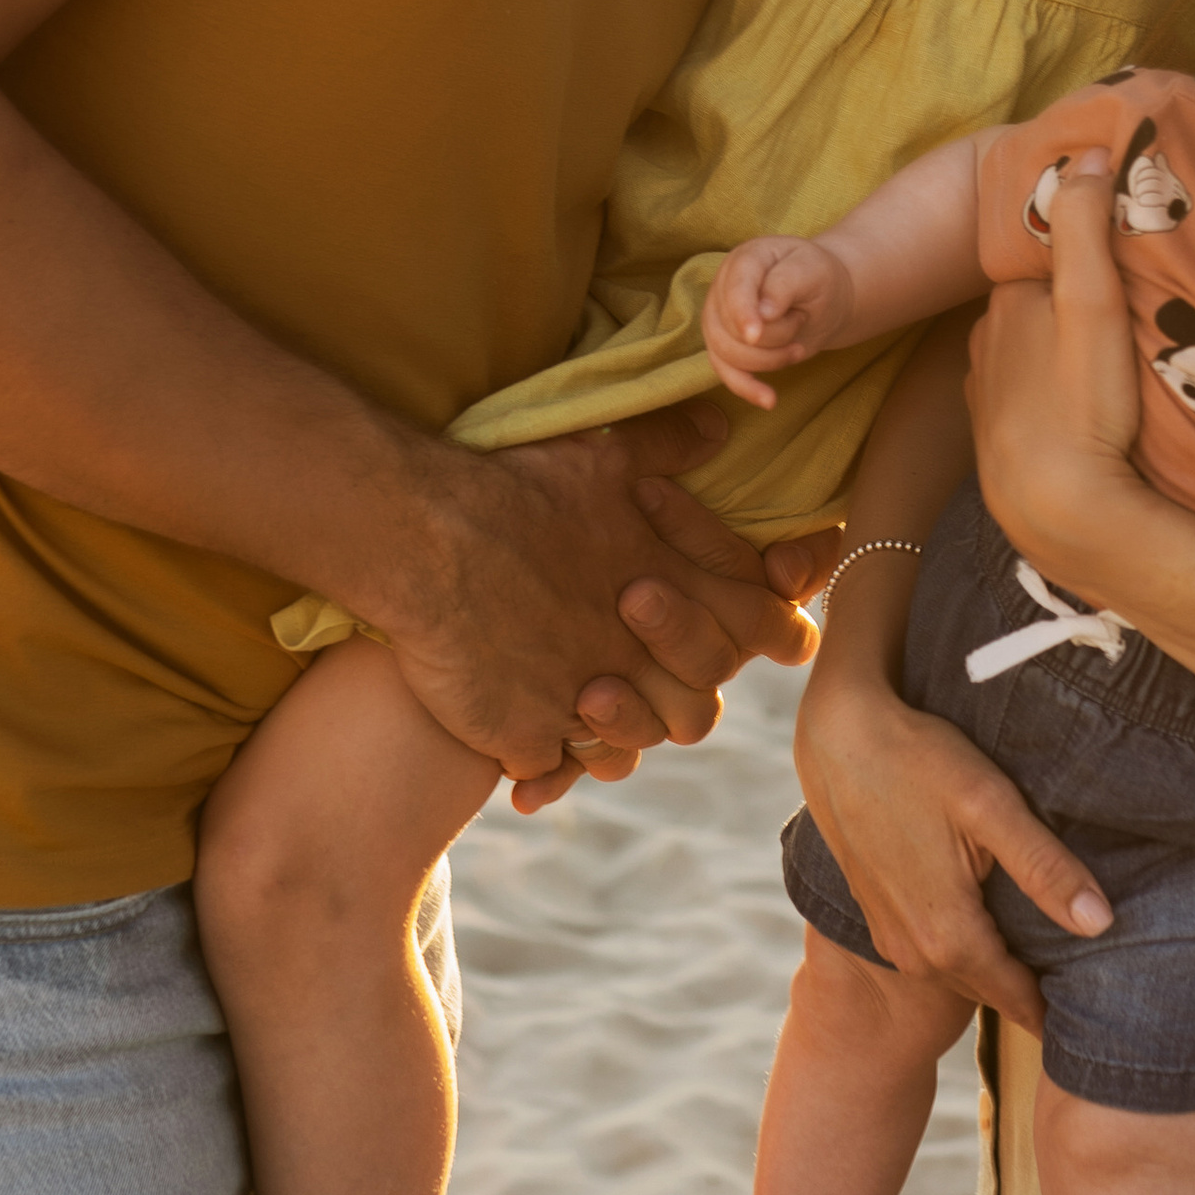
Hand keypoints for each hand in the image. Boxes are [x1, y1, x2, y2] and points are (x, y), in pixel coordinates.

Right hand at [379, 399, 822, 792]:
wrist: (420, 536)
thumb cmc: (509, 490)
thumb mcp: (598, 457)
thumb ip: (667, 446)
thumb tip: (720, 426)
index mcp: (670, 584)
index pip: (760, 625)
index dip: (773, 633)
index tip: (759, 635)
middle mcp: (639, 652)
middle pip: (701, 704)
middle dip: (680, 687)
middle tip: (632, 660)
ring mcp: (584, 701)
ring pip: (633, 744)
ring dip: (614, 724)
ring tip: (577, 693)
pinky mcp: (527, 735)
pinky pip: (553, 767)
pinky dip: (542, 757)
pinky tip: (513, 723)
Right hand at [702, 235, 855, 405]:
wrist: (823, 297)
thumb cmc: (819, 278)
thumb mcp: (814, 272)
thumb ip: (786, 285)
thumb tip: (761, 314)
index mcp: (746, 259)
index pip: (735, 286)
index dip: (742, 312)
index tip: (755, 335)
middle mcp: (724, 286)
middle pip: (731, 326)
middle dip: (775, 336)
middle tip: (802, 320)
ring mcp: (719, 317)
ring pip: (727, 352)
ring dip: (770, 359)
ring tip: (798, 348)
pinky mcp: (725, 345)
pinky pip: (725, 372)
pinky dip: (747, 388)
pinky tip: (769, 400)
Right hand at [792, 670, 1111, 1036]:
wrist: (837, 738)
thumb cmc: (918, 762)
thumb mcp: (992, 807)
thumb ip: (1045, 869)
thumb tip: (1100, 924)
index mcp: (949, 935)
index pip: (1020, 996)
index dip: (1058, 1009)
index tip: (1097, 1021)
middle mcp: (916, 952)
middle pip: (991, 989)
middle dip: (1033, 993)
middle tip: (1087, 996)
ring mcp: (891, 938)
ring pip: (962, 971)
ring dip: (999, 971)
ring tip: (1048, 963)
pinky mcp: (878, 917)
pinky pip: (935, 952)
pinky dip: (967, 948)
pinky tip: (992, 924)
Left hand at [966, 151, 1143, 588]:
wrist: (1055, 509)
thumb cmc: (1080, 403)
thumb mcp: (1091, 304)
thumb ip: (1084, 227)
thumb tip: (1087, 150)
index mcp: (1006, 300)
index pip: (1047, 254)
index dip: (1085, 247)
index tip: (1128, 252)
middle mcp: (985, 339)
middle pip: (1038, 301)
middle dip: (1071, 299)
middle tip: (1130, 312)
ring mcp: (987, 390)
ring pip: (1031, 348)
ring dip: (1061, 349)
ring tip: (1111, 362)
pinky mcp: (996, 436)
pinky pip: (1027, 394)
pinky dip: (1049, 392)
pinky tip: (1081, 407)